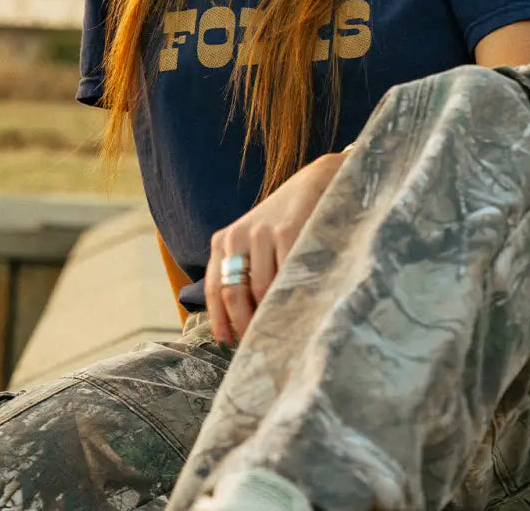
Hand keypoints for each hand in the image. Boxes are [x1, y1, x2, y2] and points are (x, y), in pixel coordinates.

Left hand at [205, 152, 345, 346]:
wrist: (314, 183)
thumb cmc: (282, 223)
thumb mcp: (253, 242)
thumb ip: (242, 273)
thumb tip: (238, 327)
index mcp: (223, 240)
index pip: (215, 289)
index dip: (221, 321)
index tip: (228, 344)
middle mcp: (237, 236)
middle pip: (234, 294)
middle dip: (245, 326)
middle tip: (260, 347)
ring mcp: (263, 232)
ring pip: (262, 290)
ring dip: (271, 316)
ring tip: (282, 333)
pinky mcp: (289, 231)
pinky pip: (287, 275)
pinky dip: (293, 296)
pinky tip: (301, 307)